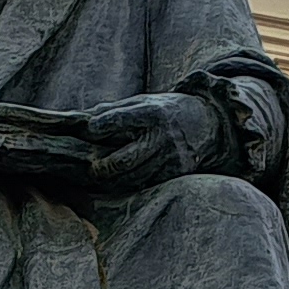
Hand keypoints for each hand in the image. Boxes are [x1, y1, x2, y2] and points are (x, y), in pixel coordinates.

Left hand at [79, 92, 222, 194]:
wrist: (208, 124)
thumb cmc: (166, 111)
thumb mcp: (144, 102)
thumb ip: (114, 111)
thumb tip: (80, 120)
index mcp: (152, 113)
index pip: (121, 119)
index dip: (101, 126)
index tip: (87, 130)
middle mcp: (162, 137)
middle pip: (124, 160)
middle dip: (103, 167)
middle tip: (92, 168)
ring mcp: (170, 159)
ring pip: (132, 179)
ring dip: (112, 181)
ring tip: (100, 177)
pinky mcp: (176, 175)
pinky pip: (146, 186)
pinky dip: (129, 186)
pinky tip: (119, 183)